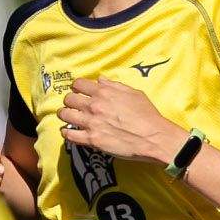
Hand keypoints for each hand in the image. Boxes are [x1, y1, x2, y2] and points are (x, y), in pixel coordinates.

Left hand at [59, 78, 177, 162]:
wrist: (154, 138)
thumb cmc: (148, 116)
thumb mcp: (135, 94)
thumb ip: (115, 85)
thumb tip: (101, 80)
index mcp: (104, 92)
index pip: (78, 84)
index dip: (77, 87)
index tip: (79, 92)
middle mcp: (94, 106)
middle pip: (69, 99)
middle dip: (70, 101)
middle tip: (74, 106)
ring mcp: (92, 123)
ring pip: (65, 115)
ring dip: (65, 115)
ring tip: (69, 117)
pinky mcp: (92, 139)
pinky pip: (69, 135)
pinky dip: (66, 133)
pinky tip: (68, 132)